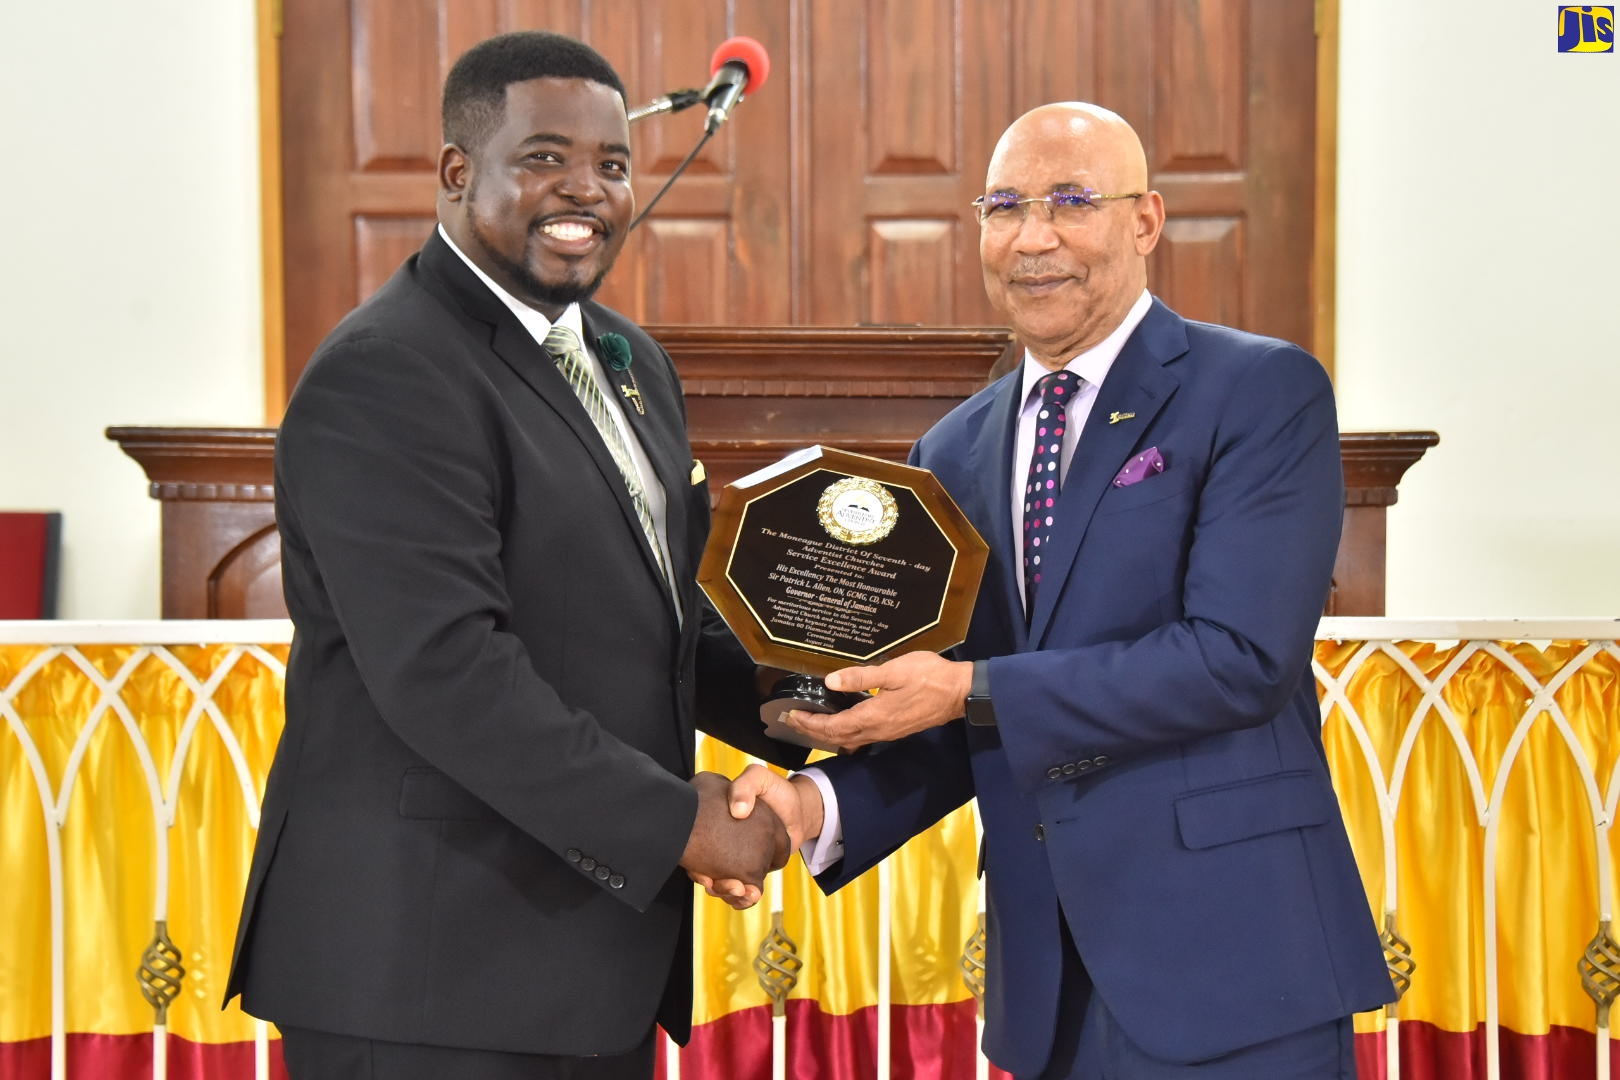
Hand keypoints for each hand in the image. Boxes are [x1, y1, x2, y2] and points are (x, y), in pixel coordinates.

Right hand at [691, 765, 824, 904]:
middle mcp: (727, 846)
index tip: (701, 869)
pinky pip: (742, 892)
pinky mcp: (753, 872)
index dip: (697, 862)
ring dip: (727, 893)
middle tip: (713, 882)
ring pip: (725, 886)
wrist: (798, 807)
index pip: (700, 849)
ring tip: (737, 889)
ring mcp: (740, 861)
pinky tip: (747, 893)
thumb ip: (746, 786)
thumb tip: (738, 812)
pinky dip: (741, 898)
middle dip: (712, 882)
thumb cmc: (775, 792)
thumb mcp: (757, 778)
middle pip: (710, 872)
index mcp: (720, 827)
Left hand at [780, 652, 971, 749]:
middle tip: (791, 722)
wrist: (959, 693)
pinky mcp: (895, 730)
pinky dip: (844, 733)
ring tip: (811, 724)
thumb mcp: (894, 671)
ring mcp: (887, 732)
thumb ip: (862, 678)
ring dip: (827, 733)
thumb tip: (830, 681)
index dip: (810, 723)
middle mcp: (877, 730)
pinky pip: (862, 737)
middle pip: (837, 736)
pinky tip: (842, 725)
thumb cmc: (929, 677)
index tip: (791, 716)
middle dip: (812, 730)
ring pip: (849, 739)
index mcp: (873, 716)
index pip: (833, 726)